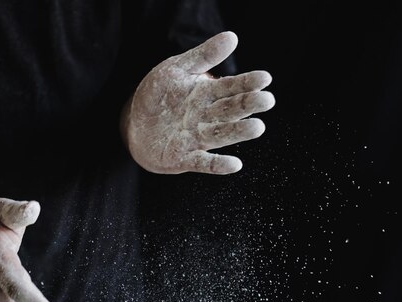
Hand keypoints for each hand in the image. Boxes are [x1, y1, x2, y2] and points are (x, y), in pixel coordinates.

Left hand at [123, 31, 274, 174]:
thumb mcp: (176, 69)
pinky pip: (204, 162)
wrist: (135, 125)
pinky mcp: (185, 158)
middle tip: (267, 100)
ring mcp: (197, 138)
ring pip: (222, 135)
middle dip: (249, 105)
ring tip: (257, 128)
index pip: (231, 87)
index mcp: (207, 94)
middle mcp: (207, 116)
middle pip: (231, 110)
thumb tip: (232, 36)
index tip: (265, 78)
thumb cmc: (159, 96)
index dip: (248, 83)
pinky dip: (218, 165)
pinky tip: (234, 164)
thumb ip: (203, 56)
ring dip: (239, 132)